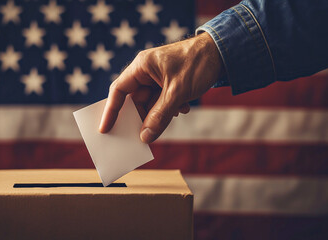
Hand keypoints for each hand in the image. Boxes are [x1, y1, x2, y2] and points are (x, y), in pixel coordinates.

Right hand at [99, 32, 223, 142]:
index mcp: (141, 66)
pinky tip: (183, 108)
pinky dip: (170, 109)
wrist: (222, 52)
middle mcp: (146, 72)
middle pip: (135, 100)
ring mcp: (157, 78)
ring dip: (161, 113)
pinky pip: (162, 102)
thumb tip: (145, 137)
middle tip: (144, 135)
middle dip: (142, 116)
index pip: (119, 91)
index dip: (110, 111)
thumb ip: (160, 115)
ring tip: (176, 113)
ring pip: (150, 103)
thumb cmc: (198, 64)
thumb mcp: (177, 93)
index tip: (104, 129)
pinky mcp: (168, 83)